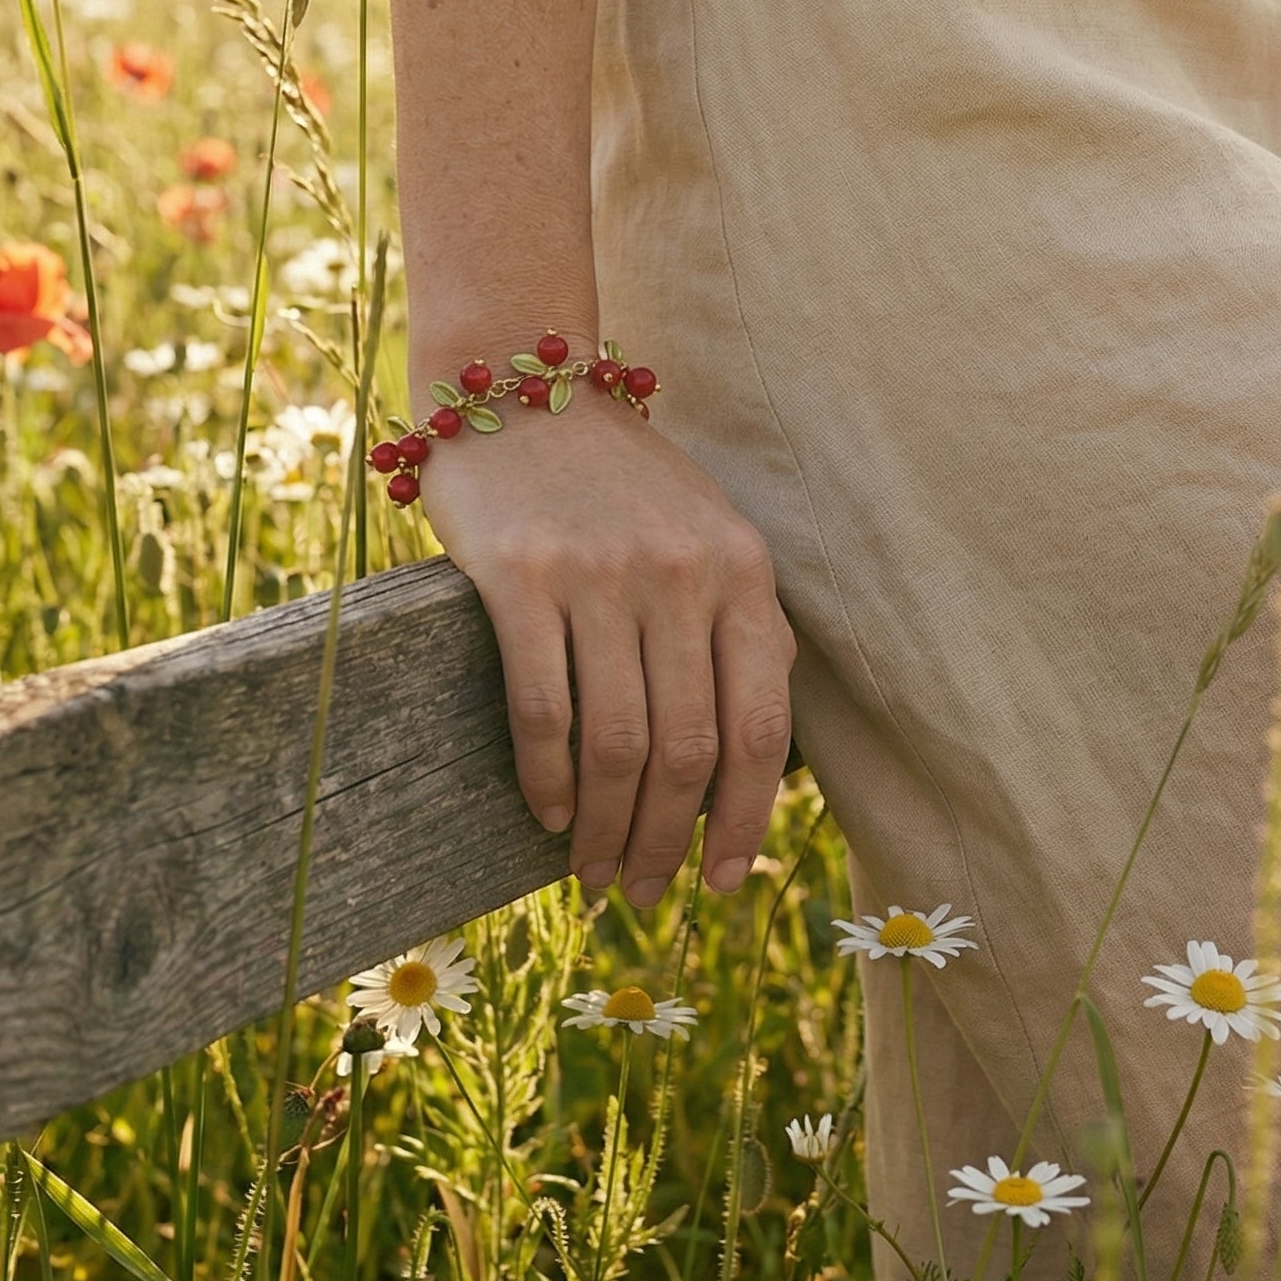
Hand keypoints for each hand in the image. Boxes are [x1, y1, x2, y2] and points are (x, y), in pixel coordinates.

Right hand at [412, 390, 797, 902]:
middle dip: (668, 842)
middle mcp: (681, 574)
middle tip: (641, 892)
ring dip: (607, 829)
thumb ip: (739, 624)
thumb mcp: (708, 533)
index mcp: (741, 571)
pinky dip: (549, 779)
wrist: (521, 389)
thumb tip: (757, 749)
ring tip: (592, 871)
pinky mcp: (521, 576)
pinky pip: (545, 708)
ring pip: (619, 743)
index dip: (744, 818)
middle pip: (687, 750)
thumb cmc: (617, 481)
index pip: (759, 725)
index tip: (721, 881)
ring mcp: (601, 576)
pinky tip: (548, 811)